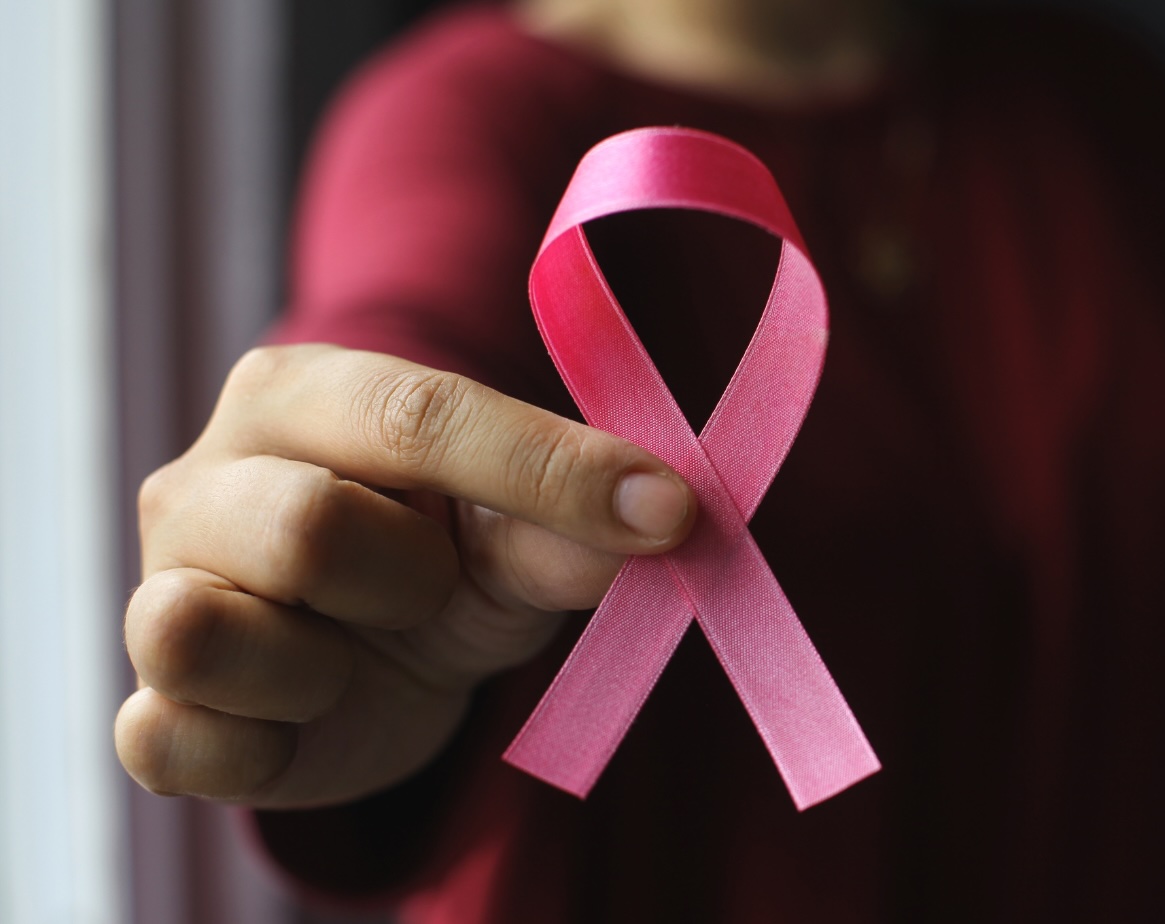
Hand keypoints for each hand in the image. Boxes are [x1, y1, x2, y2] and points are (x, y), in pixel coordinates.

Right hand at [115, 344, 694, 807]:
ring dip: (318, 669)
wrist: (379, 665)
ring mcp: (155, 593)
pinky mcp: (152, 710)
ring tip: (352, 656)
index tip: (669, 514)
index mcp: (299, 396)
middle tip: (429, 590)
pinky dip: (259, 748)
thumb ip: (572, 525)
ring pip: (202, 631)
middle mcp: (204, 482)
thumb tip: (661, 516)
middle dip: (407, 580)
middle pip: (304, 527)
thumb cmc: (443, 563)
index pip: (416, 416)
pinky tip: (306, 723)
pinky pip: (166, 737)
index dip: (549, 471)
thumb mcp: (520, 537)